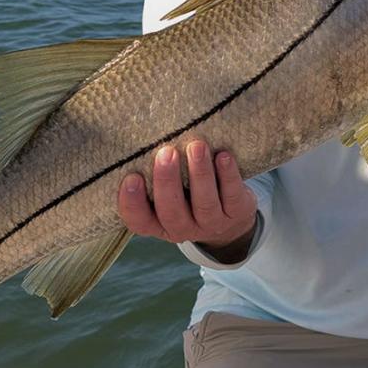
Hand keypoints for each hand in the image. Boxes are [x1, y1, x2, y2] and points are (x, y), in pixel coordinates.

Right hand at [118, 141, 257, 261]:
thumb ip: (154, 176)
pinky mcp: (236, 213)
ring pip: (204, 203)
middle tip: (166, 153)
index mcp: (158, 223)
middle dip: (168, 181)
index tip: (131, 177)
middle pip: (172, 211)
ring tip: (196, 147)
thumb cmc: (187, 196)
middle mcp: (182, 228)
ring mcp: (211, 223)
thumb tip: (141, 140)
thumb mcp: (167, 194)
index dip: (132, 203)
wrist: (229, 219)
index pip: (138, 221)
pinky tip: (223, 156)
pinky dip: (228, 175)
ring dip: (200, 174)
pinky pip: (232, 196)